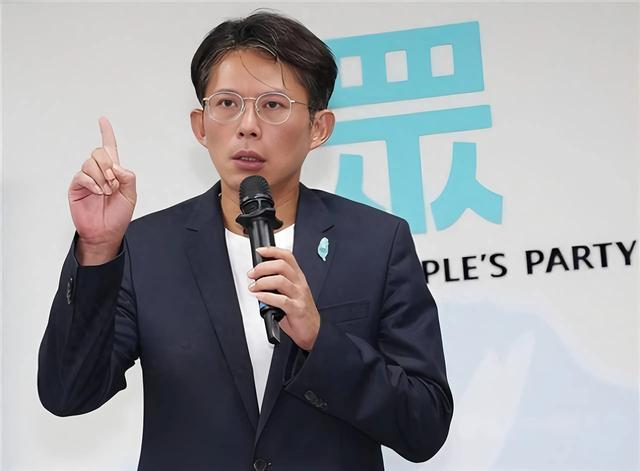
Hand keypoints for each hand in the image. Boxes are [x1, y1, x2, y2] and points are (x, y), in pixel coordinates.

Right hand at [68, 117, 135, 264]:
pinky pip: (82, 175)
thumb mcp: (131, 195)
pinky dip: (92, 183)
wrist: (106, 232)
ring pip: (90, 163)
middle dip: (109, 166)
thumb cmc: (118, 215)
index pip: (109, 148)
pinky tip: (98, 192)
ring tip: (106, 192)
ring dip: (102, 177)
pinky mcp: (77, 187)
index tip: (103, 120)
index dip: (106, 133)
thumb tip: (116, 165)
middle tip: (114, 183)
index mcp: (113, 171)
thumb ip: (128, 177)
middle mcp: (99, 172)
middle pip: (99, 152)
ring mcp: (87, 179)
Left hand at [248, 246, 319, 350]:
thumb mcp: (289, 292)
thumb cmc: (298, 310)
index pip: (287, 256)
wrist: (311, 329)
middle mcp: (299, 283)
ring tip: (253, 287)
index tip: (259, 251)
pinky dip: (266, 296)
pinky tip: (259, 296)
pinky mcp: (296, 308)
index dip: (272, 251)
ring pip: (280, 280)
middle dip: (262, 267)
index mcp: (298, 276)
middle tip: (252, 274)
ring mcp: (299, 295)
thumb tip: (258, 276)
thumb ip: (277, 283)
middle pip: (281, 265)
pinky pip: (280, 300)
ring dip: (262, 282)